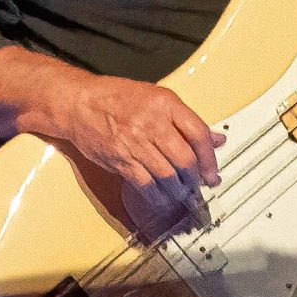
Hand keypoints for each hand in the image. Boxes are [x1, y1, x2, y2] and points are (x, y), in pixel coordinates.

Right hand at [0, 46, 221, 215]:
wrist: (78, 103)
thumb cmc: (118, 98)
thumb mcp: (157, 97)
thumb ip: (186, 120)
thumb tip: (217, 138)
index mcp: (165, 103)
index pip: (198, 133)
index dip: (210, 158)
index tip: (213, 173)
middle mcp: (152, 122)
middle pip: (185, 159)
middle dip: (196, 179)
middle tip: (200, 187)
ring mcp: (135, 143)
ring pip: (168, 175)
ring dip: (180, 190)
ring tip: (183, 194)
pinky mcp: (120, 160)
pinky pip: (146, 184)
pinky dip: (158, 196)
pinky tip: (163, 198)